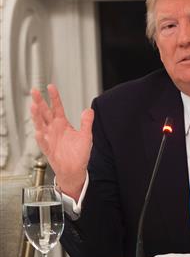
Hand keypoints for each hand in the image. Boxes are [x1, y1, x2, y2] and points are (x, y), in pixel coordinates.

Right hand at [30, 84, 93, 200]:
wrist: (75, 170)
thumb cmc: (78, 154)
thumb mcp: (85, 135)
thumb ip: (86, 122)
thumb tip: (89, 110)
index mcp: (62, 124)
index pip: (57, 108)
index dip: (54, 97)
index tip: (51, 87)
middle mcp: (54, 130)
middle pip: (45, 113)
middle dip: (40, 102)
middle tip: (35, 91)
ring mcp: (50, 139)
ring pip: (41, 125)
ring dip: (37, 116)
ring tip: (34, 106)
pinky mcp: (49, 150)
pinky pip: (44, 143)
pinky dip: (41, 137)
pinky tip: (40, 131)